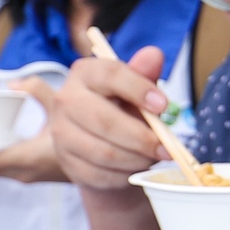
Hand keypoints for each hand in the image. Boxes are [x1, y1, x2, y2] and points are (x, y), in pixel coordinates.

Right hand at [52, 47, 174, 191]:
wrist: (102, 140)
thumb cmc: (123, 107)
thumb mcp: (135, 88)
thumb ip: (144, 74)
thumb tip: (154, 55)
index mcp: (85, 73)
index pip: (111, 76)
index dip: (139, 90)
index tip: (164, 106)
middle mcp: (66, 100)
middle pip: (106, 121)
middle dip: (142, 138)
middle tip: (167, 148)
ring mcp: (61, 133)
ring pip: (104, 152)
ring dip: (137, 159)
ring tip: (153, 157)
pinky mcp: (66, 162)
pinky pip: (100, 174)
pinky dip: (125, 175)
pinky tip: (136, 168)